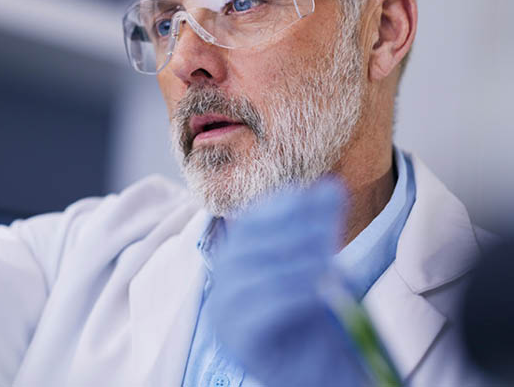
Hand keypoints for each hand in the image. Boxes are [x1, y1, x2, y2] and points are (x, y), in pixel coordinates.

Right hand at [208, 179, 368, 386]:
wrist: (326, 374)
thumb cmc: (318, 321)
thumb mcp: (320, 266)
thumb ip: (318, 229)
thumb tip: (331, 185)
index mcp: (234, 263)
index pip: (249, 223)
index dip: (282, 205)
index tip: (319, 194)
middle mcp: (223, 287)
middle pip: (247, 245)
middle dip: (291, 228)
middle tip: (329, 221)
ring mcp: (225, 316)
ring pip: (252, 275)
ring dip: (294, 260)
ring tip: (329, 255)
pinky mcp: (239, 342)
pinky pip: (259, 311)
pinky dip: (290, 294)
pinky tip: (318, 288)